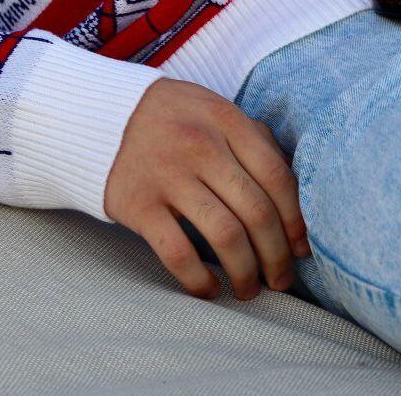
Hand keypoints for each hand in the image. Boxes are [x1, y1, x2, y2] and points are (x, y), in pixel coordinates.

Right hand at [104, 77, 309, 300]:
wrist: (99, 114)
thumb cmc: (171, 118)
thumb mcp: (213, 110)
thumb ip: (254, 139)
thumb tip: (295, 197)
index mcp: (225, 120)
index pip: (277, 177)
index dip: (296, 220)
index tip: (301, 248)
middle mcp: (200, 145)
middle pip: (256, 212)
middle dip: (276, 256)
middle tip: (280, 280)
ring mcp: (168, 174)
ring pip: (226, 236)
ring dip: (245, 273)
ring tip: (249, 289)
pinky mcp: (138, 204)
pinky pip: (179, 253)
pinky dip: (200, 280)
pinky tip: (210, 289)